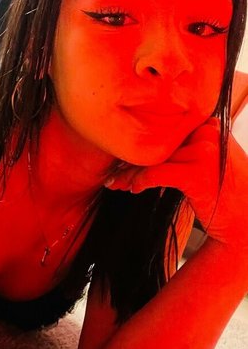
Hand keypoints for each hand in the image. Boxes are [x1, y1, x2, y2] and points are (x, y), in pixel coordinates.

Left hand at [104, 117, 247, 247]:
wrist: (247, 224)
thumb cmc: (226, 194)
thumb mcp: (211, 159)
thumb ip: (189, 144)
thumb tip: (148, 144)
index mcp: (210, 125)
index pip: (165, 127)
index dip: (141, 141)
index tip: (123, 155)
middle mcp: (209, 133)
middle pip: (157, 141)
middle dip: (131, 158)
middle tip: (114, 172)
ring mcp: (205, 152)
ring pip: (152, 157)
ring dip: (129, 173)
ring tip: (117, 183)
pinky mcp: (198, 173)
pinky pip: (156, 173)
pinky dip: (139, 181)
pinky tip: (134, 189)